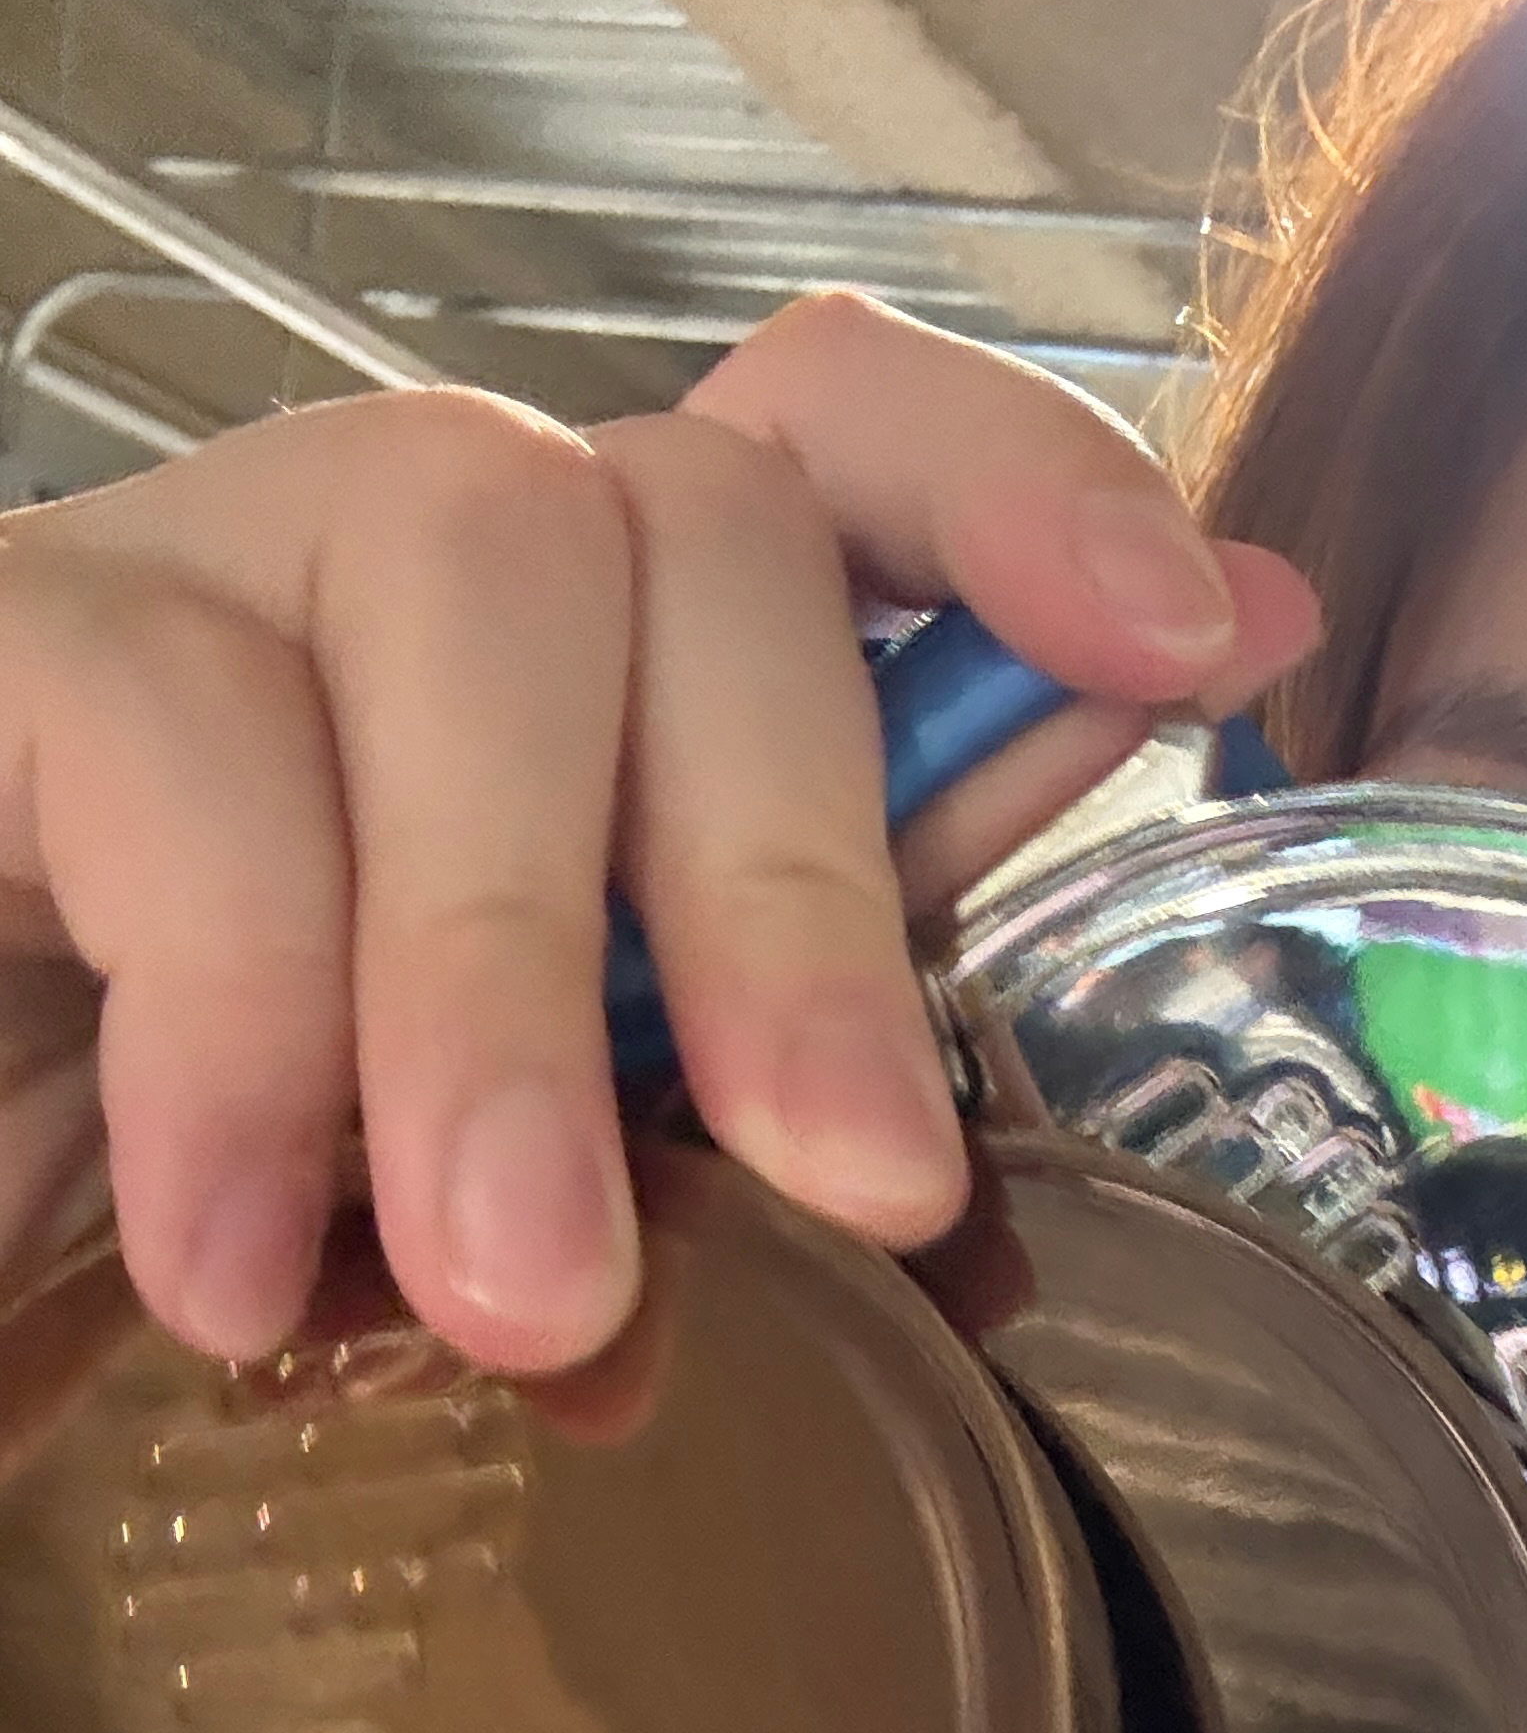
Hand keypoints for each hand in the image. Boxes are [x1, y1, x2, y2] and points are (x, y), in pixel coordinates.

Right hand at [0, 294, 1318, 1372]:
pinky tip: (248, 1268)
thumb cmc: (222, 1194)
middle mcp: (421, 550)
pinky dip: (247, 1036)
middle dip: (803, 875)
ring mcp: (203, 559)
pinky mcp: (7, 640)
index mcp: (605, 664)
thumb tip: (1000, 1127)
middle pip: (694, 525)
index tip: (1201, 644)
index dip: (1030, 495)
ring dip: (523, 965)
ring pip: (464, 569)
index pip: (836, 438)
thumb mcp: (536, 1155)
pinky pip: (173, 740)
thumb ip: (738, 1073)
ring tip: (523, 1294)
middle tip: (856, 1189)